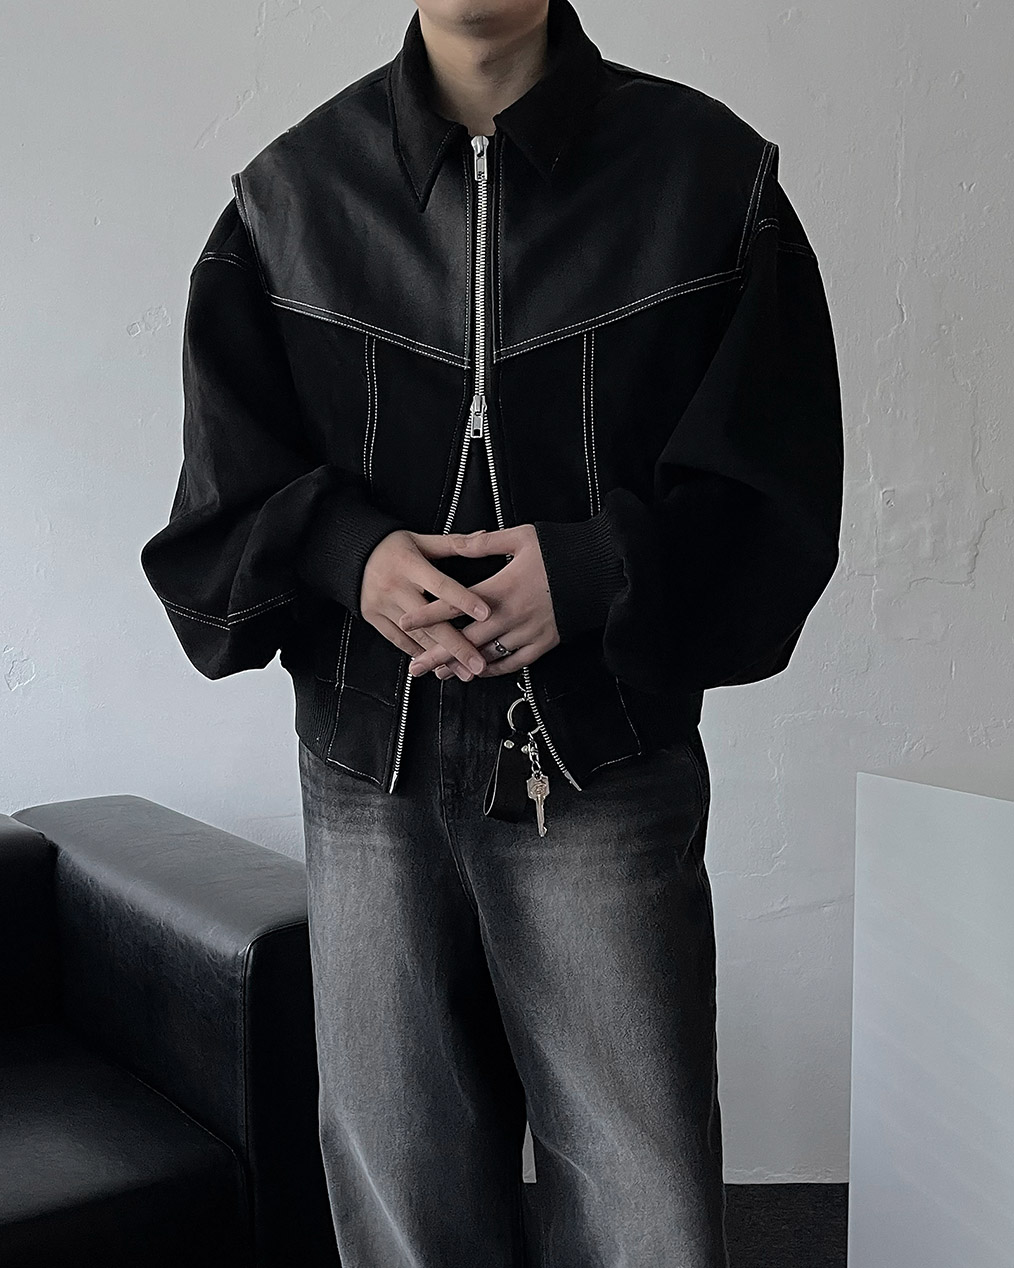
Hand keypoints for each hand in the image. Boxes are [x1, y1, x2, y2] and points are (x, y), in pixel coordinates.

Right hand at [360, 529, 494, 680]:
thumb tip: (484, 537)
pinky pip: (398, 640)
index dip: (464, 600)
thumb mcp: (420, 539)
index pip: (441, 585)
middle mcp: (395, 587)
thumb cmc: (391, 546)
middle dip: (456, 645)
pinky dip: (418, 652)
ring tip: (463, 671)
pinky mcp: (374, 618)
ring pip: (416, 636)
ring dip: (440, 656)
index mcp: (409, 565)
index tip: (485, 614)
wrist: (350, 554)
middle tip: (478, 663)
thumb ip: (452, 543)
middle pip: (429, 621)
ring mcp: (382, 605)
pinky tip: (436, 664)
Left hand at [397, 524, 559, 678]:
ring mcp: (528, 633)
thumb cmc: (562, 551)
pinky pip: (514, 664)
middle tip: (414, 667)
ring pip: (487, 656)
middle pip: (466, 639)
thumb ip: (486, 543)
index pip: (456, 604)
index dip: (428, 614)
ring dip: (462, 666)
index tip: (405, 622)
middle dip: (438, 654)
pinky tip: (478, 672)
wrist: (601, 571)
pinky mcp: (545, 643)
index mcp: (501, 588)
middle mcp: (511, 615)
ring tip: (440, 673)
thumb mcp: (523, 537)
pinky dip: (494, 670)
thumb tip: (458, 542)